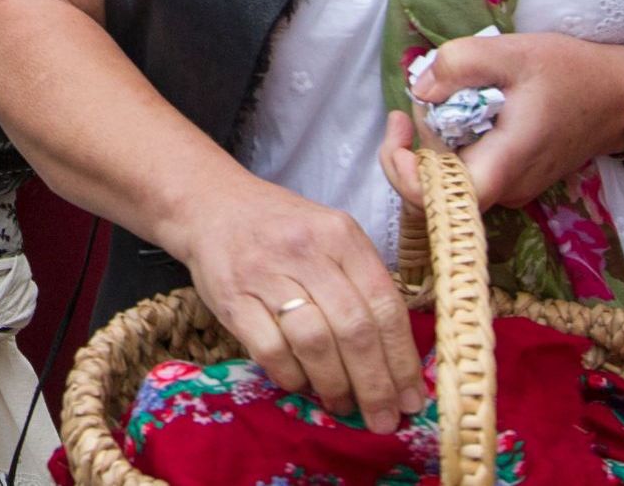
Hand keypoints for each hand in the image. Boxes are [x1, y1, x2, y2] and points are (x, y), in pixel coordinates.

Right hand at [165, 163, 426, 433]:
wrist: (211, 206)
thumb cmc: (283, 230)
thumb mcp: (331, 237)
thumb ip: (362, 284)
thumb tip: (396, 359)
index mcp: (340, 235)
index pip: (385, 304)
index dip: (403, 359)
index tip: (411, 397)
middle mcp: (305, 250)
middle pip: (353, 329)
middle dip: (374, 384)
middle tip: (384, 418)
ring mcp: (265, 273)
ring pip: (314, 342)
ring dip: (334, 384)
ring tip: (343, 404)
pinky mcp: (232, 297)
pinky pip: (270, 349)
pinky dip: (291, 376)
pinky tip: (301, 384)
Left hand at [410, 32, 623, 210]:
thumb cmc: (573, 73)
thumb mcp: (514, 52)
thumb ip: (460, 64)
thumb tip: (420, 90)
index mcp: (503, 166)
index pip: (432, 199)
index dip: (400, 168)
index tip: (400, 123)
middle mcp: (507, 190)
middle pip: (434, 190)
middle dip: (412, 147)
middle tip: (416, 103)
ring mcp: (514, 190)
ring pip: (451, 181)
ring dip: (434, 144)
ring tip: (445, 99)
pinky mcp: (518, 180)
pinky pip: (472, 172)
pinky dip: (456, 146)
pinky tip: (467, 111)